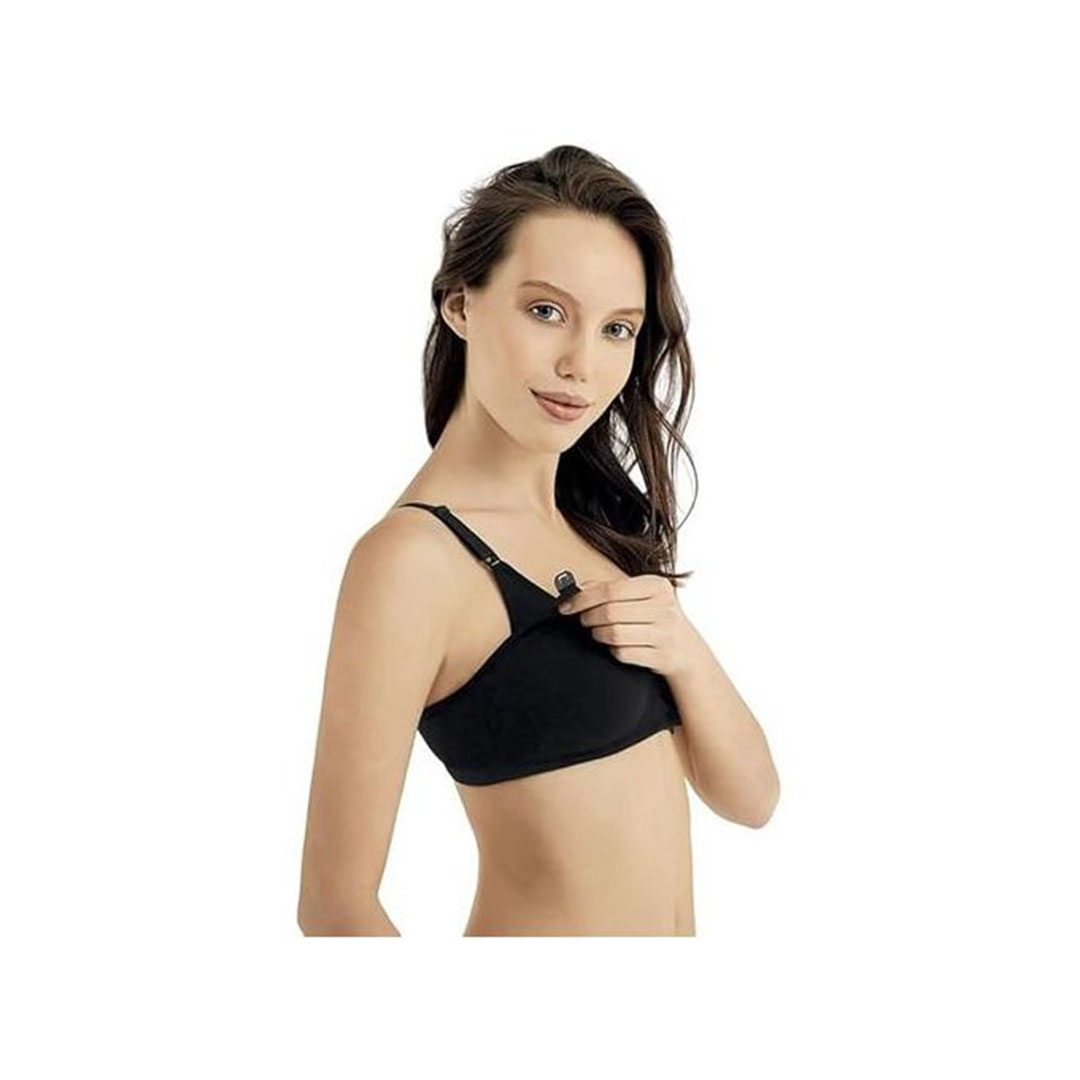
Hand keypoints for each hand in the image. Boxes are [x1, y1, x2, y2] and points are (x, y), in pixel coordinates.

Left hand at [556, 574, 692, 677]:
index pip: (610, 590)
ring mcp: (664, 633)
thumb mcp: (643, 595)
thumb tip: (580, 588)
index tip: (567, 606)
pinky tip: (615, 645)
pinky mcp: (660, 656)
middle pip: (610, 612)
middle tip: (584, 619)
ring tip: (599, 631)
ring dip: (598, 634)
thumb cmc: (658, 617)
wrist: (687, 649)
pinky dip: (613, 650)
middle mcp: (664, 608)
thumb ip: (612, 588)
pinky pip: (623, 653)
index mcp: (657, 586)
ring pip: (614, 634)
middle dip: (589, 617)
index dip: (583, 598)